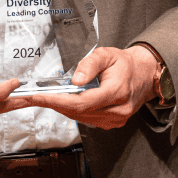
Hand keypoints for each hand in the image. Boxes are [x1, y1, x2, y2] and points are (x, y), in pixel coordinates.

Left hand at [23, 45, 159, 129]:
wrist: (143, 75)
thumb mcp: (107, 54)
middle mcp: (118, 109)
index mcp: (117, 91)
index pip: (81, 101)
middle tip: (34, 97)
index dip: (57, 101)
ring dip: (63, 108)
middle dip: (54, 104)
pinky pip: (87, 119)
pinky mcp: (113, 123)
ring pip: (81, 117)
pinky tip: (67, 102)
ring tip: (48, 97)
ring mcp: (116, 119)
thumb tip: (75, 80)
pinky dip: (74, 111)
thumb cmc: (124, 64)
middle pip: (78, 112)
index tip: (38, 97)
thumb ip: (90, 65)